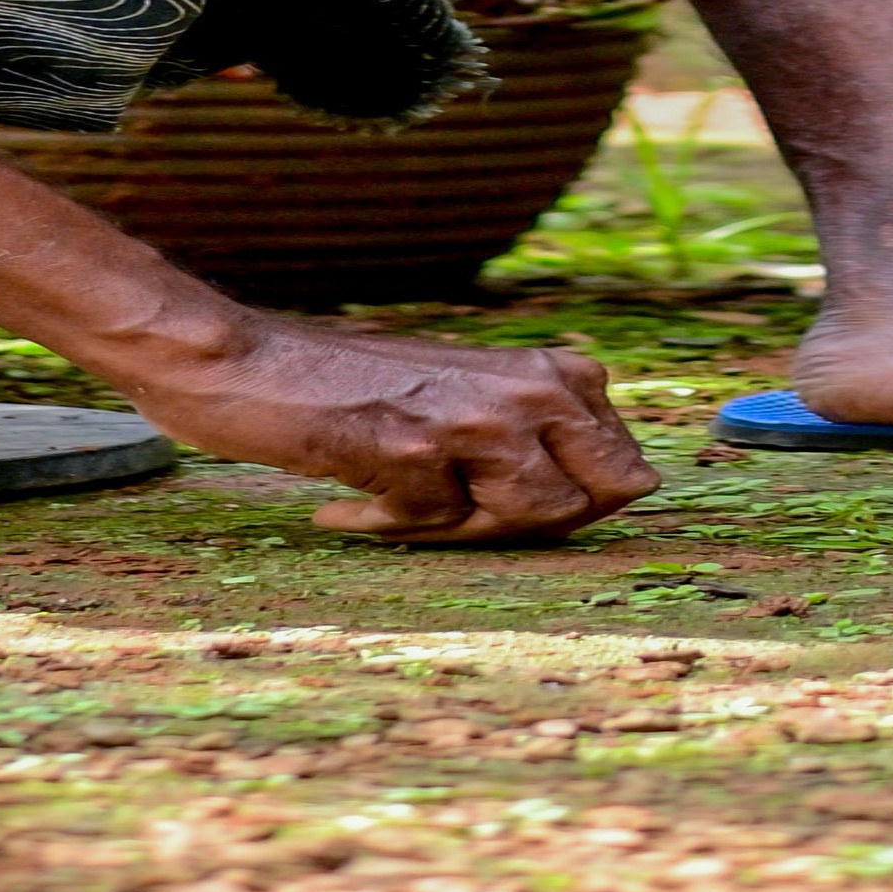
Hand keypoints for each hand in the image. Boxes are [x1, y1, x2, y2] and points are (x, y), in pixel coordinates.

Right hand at [108, 310, 665, 542]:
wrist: (251, 363)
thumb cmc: (361, 386)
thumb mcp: (469, 389)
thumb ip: (547, 429)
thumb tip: (642, 487)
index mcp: (550, 370)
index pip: (626, 470)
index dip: (573, 505)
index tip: (502, 494)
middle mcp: (525, 388)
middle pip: (589, 502)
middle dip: (531, 523)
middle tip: (452, 502)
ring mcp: (473, 421)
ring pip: (521, 521)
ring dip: (458, 526)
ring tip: (393, 488)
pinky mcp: (415, 455)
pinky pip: (434, 528)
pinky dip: (388, 522)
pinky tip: (346, 489)